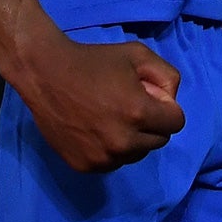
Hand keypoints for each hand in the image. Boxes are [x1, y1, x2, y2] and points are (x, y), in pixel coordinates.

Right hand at [19, 36, 184, 172]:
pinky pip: (112, 163)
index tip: (150, 97)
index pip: (175, 123)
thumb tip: (170, 101)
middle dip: (152, 124)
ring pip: (135, 155)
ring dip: (132, 139)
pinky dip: (111, 149)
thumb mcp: (138, 54)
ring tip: (112, 117)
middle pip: (158, 141)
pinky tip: (97, 128)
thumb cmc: (94, 61)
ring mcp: (102, 158)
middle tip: (131, 105)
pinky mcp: (85, 166)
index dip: (167, 108)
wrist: (46, 75)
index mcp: (139, 113)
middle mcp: (123, 142)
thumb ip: (166, 77)